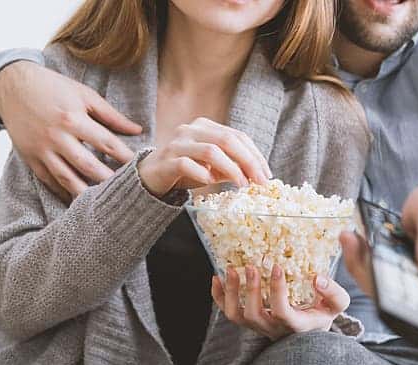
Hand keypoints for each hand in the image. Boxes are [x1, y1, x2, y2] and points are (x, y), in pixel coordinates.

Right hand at [0, 61, 141, 202]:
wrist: (12, 85)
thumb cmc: (53, 87)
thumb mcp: (84, 95)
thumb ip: (111, 115)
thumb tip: (137, 130)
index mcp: (73, 119)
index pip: (106, 143)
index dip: (125, 157)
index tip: (140, 167)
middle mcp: (57, 137)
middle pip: (88, 165)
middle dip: (108, 180)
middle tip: (127, 192)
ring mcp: (42, 149)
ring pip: (67, 178)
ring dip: (86, 193)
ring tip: (104, 203)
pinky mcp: (30, 158)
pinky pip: (48, 180)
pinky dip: (62, 192)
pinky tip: (77, 202)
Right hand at [137, 117, 270, 197]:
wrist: (151, 176)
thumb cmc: (186, 170)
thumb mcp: (213, 168)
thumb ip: (232, 167)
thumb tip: (257, 175)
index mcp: (205, 126)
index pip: (237, 136)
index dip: (255, 155)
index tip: (267, 174)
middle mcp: (191, 130)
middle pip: (227, 140)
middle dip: (248, 162)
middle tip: (260, 181)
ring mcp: (177, 144)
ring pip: (211, 151)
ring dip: (231, 169)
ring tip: (241, 184)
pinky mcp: (166, 160)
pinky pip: (187, 164)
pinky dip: (203, 174)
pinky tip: (210, 182)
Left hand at [211, 264, 349, 339]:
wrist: (309, 331)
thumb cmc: (323, 314)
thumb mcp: (337, 305)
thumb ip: (333, 292)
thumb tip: (317, 278)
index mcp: (296, 325)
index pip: (282, 311)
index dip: (277, 290)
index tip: (277, 266)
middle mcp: (274, 329)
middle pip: (253, 315)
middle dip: (250, 290)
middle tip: (251, 266)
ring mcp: (259, 327)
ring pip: (236, 316)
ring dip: (231, 293)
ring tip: (230, 270)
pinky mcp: (249, 322)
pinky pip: (228, 313)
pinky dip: (218, 296)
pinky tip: (217, 278)